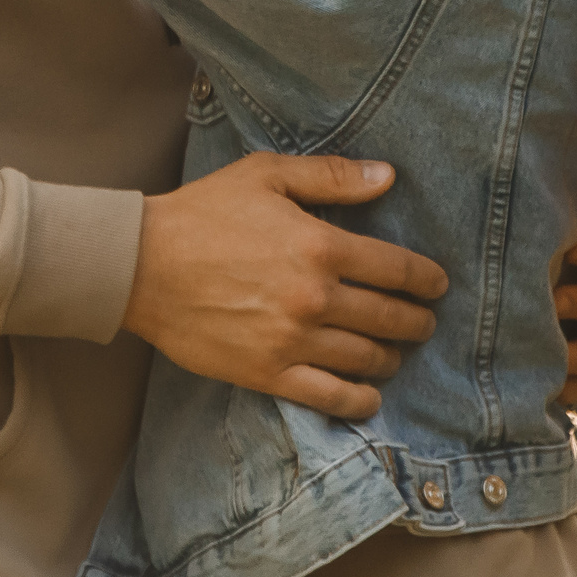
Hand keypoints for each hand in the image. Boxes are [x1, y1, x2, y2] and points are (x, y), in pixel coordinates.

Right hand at [123, 153, 446, 420]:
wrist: (140, 265)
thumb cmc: (202, 212)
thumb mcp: (266, 175)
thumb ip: (331, 177)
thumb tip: (388, 176)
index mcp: (321, 246)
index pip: (398, 270)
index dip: (426, 279)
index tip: (436, 285)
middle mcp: (315, 298)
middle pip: (390, 318)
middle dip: (416, 321)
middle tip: (422, 321)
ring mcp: (293, 340)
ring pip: (367, 359)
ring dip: (391, 357)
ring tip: (394, 352)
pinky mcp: (268, 373)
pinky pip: (330, 396)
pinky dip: (359, 400)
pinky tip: (368, 394)